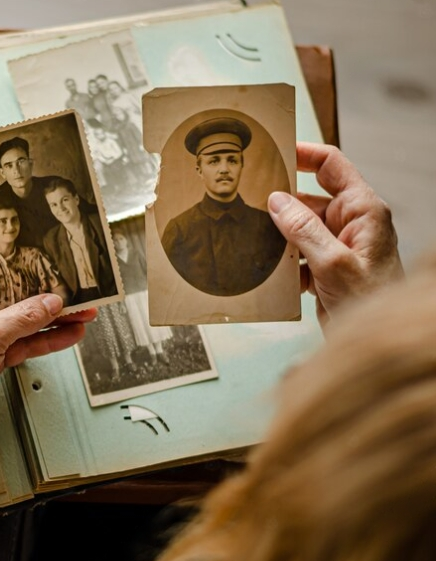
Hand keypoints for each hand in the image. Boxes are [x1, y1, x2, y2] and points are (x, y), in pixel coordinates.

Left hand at [0, 249, 94, 445]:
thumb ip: (21, 316)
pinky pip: (23, 341)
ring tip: (82, 309)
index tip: (32, 241)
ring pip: (20, 317)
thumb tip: (49, 302)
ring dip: (51, 315)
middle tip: (70, 280)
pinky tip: (69, 333)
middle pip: (7, 288)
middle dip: (40, 286)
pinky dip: (46, 338)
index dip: (4, 248)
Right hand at [268, 142, 402, 329]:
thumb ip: (303, 229)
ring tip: (255, 239)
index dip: (304, 154)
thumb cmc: (370, 299)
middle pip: (308, 198)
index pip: (332, 166)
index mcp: (362, 210)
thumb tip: (277, 200)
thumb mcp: (333, 262)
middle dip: (281, 202)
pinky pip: (297, 254)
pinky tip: (268, 270)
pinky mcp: (325, 268)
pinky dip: (282, 261)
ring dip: (278, 235)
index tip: (276, 152)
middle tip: (251, 200)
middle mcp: (351, 223)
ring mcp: (337, 245)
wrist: (378, 340)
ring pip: (298, 228)